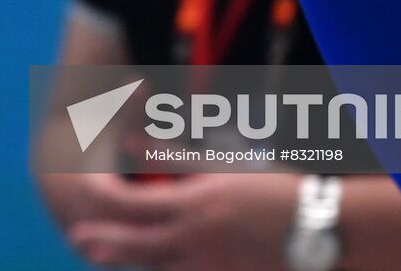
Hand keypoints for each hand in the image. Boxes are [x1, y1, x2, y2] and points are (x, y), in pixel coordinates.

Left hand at [54, 172, 298, 270]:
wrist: (320, 229)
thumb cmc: (271, 189)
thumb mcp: (220, 166)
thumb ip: (171, 156)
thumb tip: (128, 142)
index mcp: (194, 207)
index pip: (138, 209)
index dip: (108, 211)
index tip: (83, 210)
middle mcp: (196, 242)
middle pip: (140, 247)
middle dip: (108, 245)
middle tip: (79, 242)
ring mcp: (211, 269)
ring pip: (159, 268)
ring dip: (134, 260)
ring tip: (105, 256)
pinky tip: (157, 268)